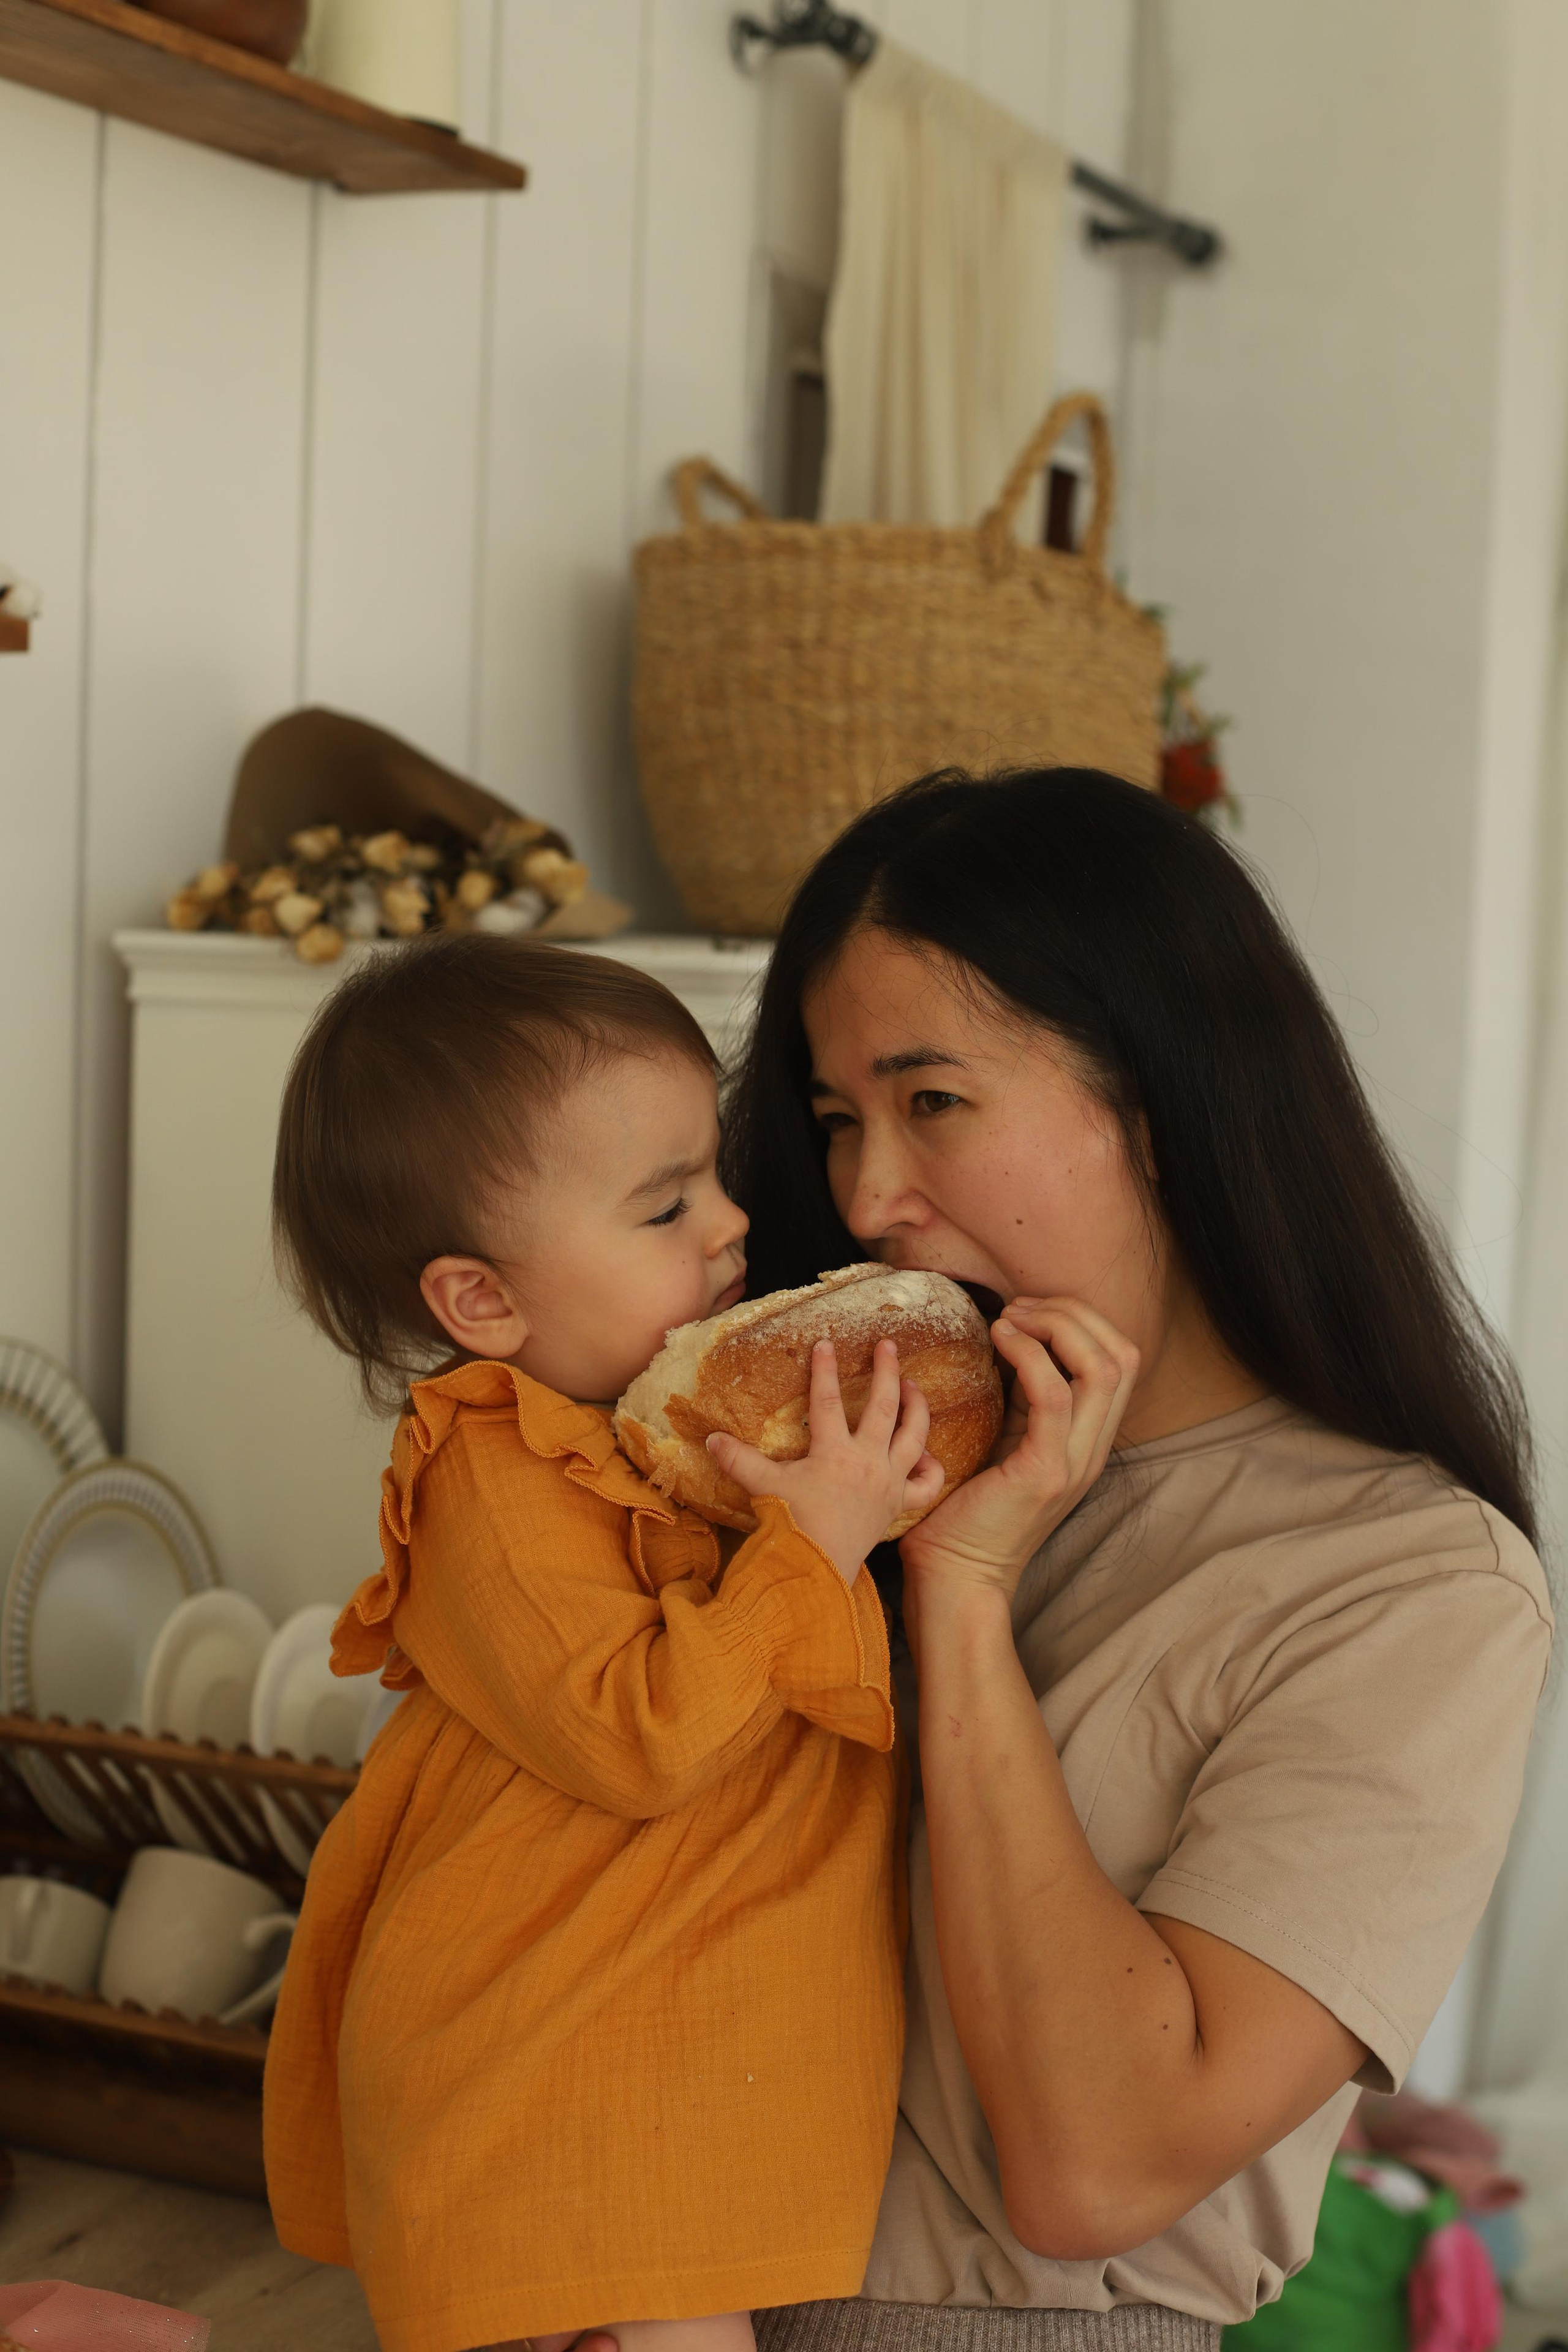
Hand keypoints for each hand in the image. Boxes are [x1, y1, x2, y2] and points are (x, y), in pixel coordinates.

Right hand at [706, 1338, 943, 1580]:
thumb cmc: (792, 1524)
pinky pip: (927, 1485)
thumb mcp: (763, 1486)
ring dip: (917, 1407)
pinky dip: (931, 1467)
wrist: (818, 1568)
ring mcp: (889, 1483)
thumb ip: (738, 1459)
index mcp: (835, 1452)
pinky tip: (924, 1454)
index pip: (829, 1400)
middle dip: (888, 1371)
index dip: (825, 1370)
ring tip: (914, 1385)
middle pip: (885, 1407)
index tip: (826, 1343)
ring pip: (915, 1436)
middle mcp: (869, 1462)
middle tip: (889, 1345)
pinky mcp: (899, 1504)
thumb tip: (710, 1438)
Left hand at [899, 1297, 1138, 1608]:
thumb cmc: (963, 1512)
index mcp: (1087, 1441)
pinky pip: (1054, 1393)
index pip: (1120, 1360)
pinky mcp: (1046, 1472)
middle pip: (1123, 1354)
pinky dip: (1028, 1353)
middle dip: (1074, 1313)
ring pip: (1103, 1367)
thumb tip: (1009, 1340)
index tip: (1027, 1311)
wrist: (954, 1579)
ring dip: (1056, 1326)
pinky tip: (998, 1340)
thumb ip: (1020, 1401)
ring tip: (1010, 1319)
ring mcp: (1076, 1462)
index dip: (1081, 1320)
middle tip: (1020, 1308)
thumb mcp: (1004, 1442)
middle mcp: (1092, 1450)